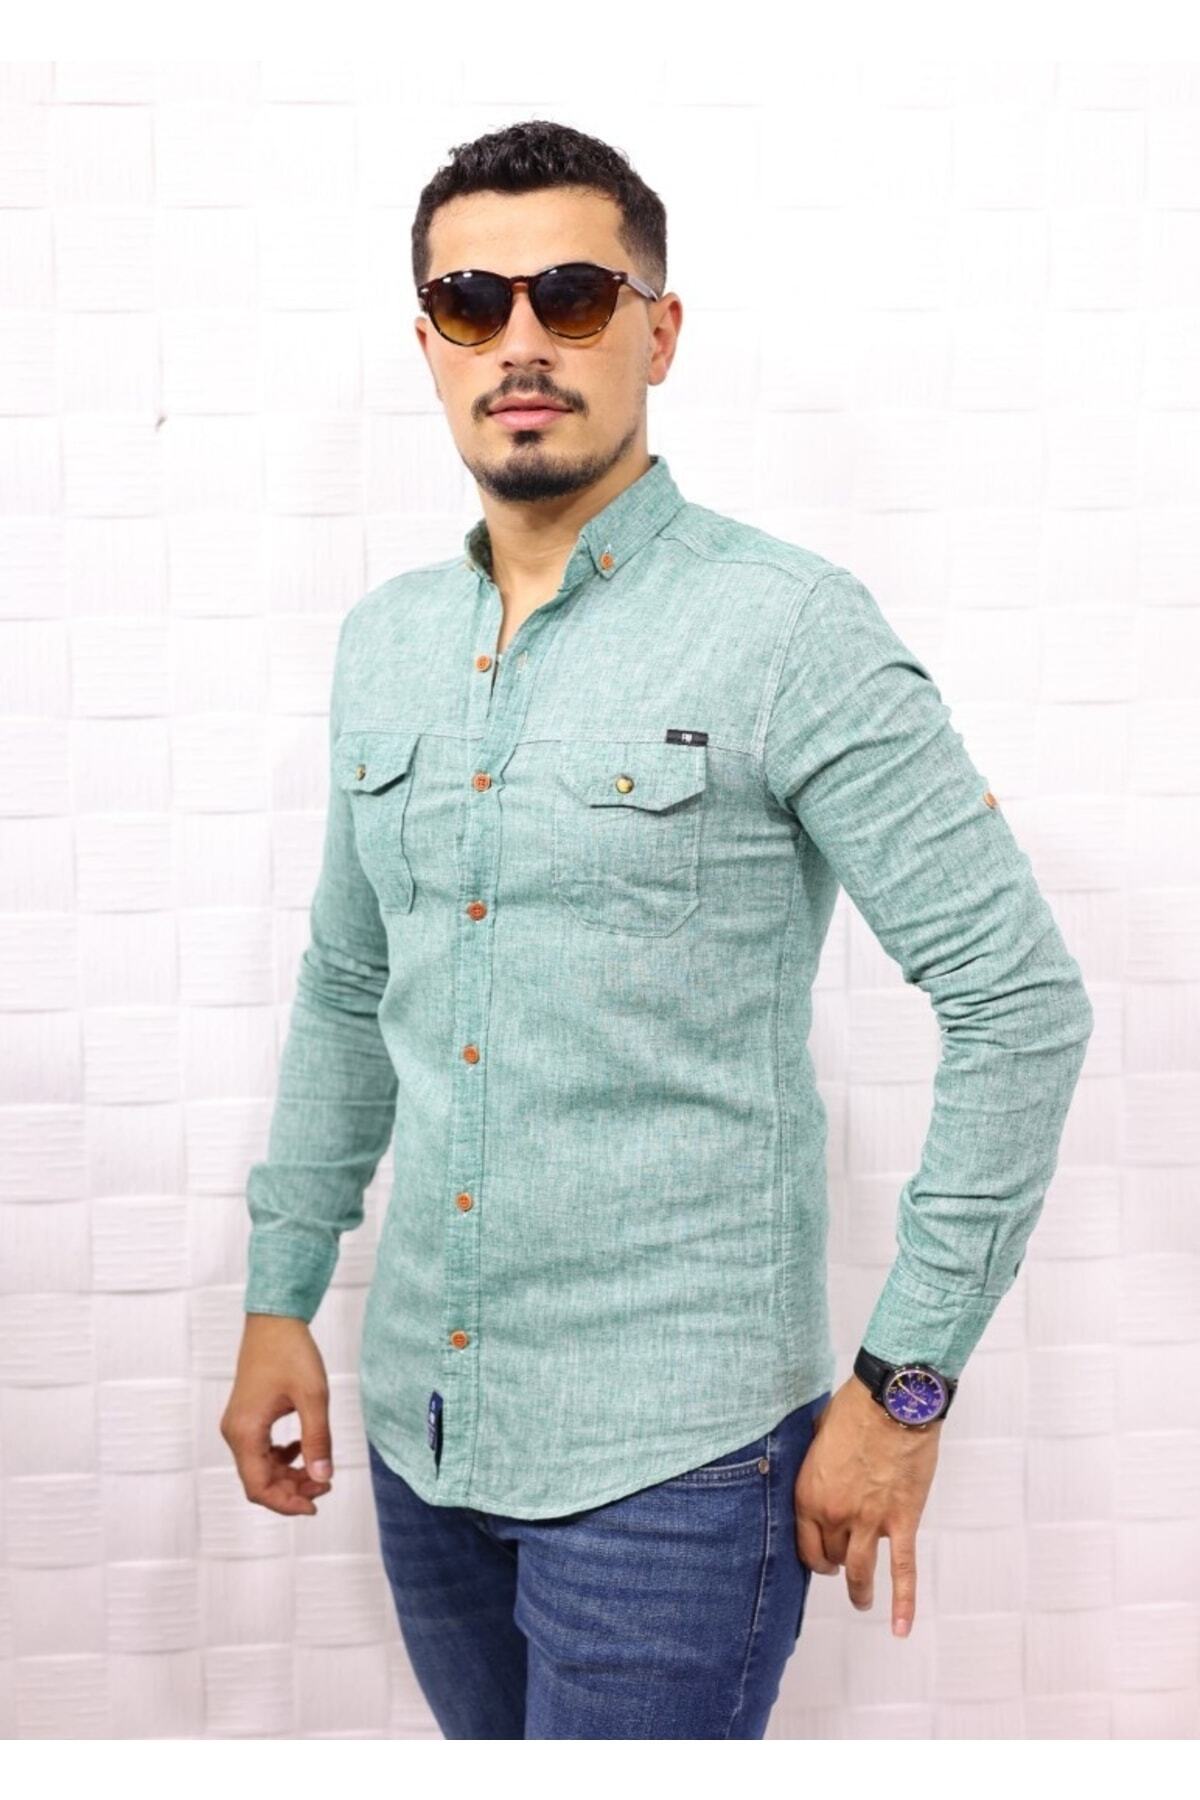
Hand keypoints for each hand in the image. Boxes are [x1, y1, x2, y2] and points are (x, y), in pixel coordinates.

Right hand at [220, 1314, 335, 1515]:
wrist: (274, 1321)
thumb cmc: (291, 1352)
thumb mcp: (313, 1396)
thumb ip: (318, 1439)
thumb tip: (323, 1477)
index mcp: (245, 1432)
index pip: (259, 1487)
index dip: (286, 1504)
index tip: (316, 1504)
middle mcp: (235, 1432)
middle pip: (259, 1482)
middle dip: (292, 1490)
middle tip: (326, 1484)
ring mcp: (238, 1425)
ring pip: (261, 1468)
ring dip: (289, 1475)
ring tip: (319, 1469)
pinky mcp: (246, 1418)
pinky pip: (261, 1452)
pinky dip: (282, 1458)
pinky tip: (303, 1447)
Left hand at [794, 1373, 942, 1636]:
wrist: (891, 1402)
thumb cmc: (853, 1410)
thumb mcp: (816, 1436)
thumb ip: (814, 1465)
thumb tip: (816, 1470)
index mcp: (810, 1495)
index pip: (804, 1546)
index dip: (812, 1555)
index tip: (819, 1558)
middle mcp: (836, 1515)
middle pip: (832, 1557)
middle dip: (834, 1565)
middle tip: (840, 1569)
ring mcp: (869, 1522)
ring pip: (860, 1571)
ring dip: (859, 1591)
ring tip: (861, 1601)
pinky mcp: (902, 1521)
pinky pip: (903, 1570)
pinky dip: (904, 1602)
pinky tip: (902, 1627)